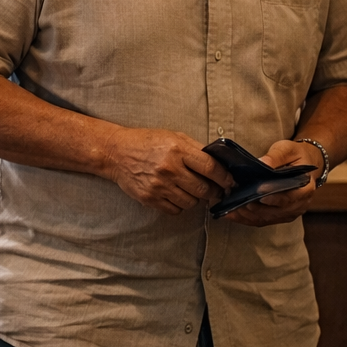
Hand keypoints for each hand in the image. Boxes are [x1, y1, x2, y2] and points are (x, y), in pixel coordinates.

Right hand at [105, 127, 235, 214]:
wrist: (116, 152)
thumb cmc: (147, 142)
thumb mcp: (173, 137)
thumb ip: (196, 150)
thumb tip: (220, 166)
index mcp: (177, 150)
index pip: (211, 169)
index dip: (225, 178)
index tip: (230, 182)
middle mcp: (169, 168)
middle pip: (204, 190)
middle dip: (212, 191)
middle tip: (212, 189)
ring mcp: (158, 186)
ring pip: (191, 202)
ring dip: (194, 198)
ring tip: (187, 188)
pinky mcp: (150, 198)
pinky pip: (176, 210)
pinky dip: (179, 205)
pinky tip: (174, 194)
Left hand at [223, 139, 321, 226]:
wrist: (302, 164)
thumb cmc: (295, 156)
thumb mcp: (287, 149)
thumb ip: (276, 157)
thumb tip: (262, 163)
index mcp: (306, 188)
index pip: (290, 197)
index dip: (274, 198)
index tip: (259, 196)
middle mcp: (300, 204)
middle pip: (275, 211)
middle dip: (255, 207)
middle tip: (236, 199)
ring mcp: (289, 213)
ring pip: (266, 218)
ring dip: (247, 214)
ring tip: (230, 206)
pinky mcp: (279, 216)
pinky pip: (261, 221)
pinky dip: (245, 219)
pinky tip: (231, 213)